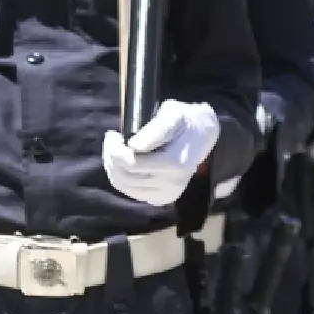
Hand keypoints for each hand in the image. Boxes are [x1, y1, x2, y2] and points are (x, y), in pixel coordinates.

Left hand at [101, 99, 219, 206]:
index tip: (113, 133)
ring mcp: (168, 194)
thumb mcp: (173, 115)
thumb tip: (133, 146)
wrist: (203, 136)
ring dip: (113, 168)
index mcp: (175, 163)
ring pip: (124, 186)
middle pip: (125, 176)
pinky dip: (121, 178)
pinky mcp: (162, 198)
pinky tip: (125, 164)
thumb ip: (155, 130)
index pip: (132, 163)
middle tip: (111, 140)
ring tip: (115, 151)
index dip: (114, 148)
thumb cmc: (185, 121)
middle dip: (111, 157)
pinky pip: (131, 192)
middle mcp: (173, 183)